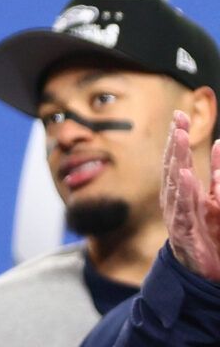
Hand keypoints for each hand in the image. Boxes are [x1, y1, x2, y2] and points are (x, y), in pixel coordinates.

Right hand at [162, 110, 219, 278]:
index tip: (179, 114)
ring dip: (177, 159)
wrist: (207, 274)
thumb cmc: (211, 236)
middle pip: (173, 164)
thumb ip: (219, 175)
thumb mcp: (219, 201)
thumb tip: (219, 144)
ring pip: (174, 182)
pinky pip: (183, 207)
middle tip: (177, 119)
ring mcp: (177, 214)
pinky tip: (185, 174)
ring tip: (180, 139)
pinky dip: (183, 190)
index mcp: (184, 191)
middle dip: (176, 142)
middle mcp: (176, 199)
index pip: (179, 158)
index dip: (178, 136)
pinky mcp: (183, 230)